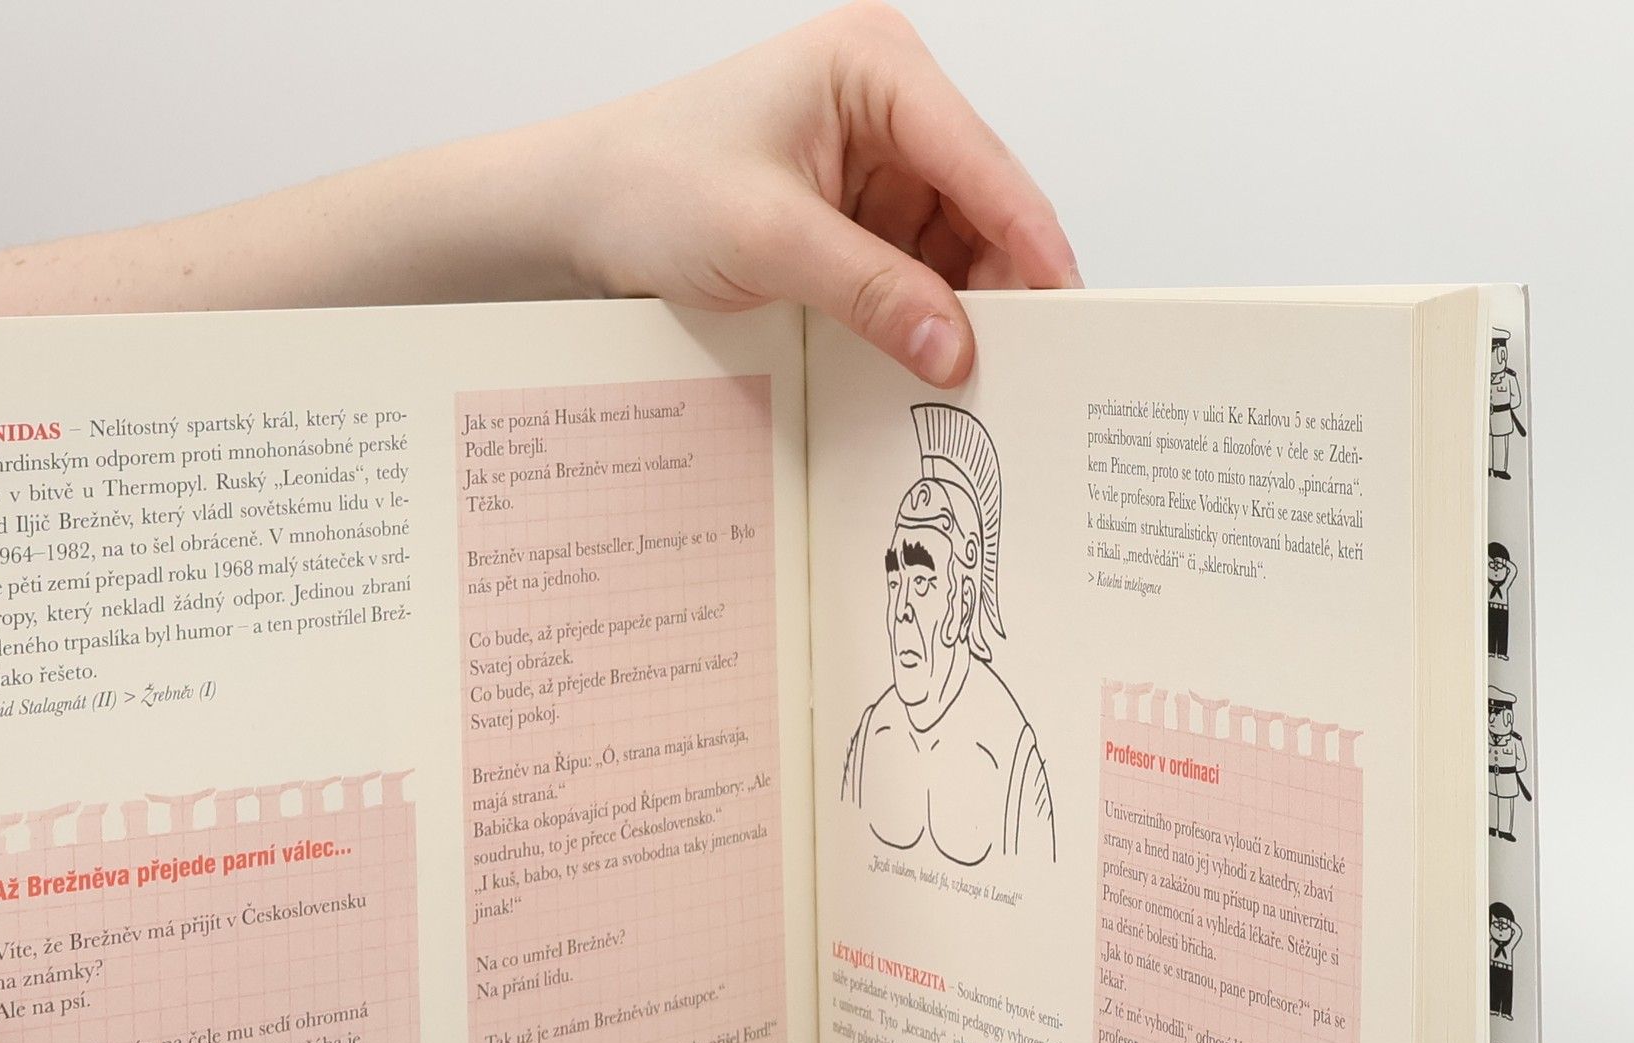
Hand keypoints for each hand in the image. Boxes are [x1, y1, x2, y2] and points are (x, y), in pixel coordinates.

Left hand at [560, 2, 1079, 385]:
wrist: (575, 214)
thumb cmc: (648, 188)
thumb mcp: (768, 241)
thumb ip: (870, 294)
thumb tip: (954, 346)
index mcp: (872, 67)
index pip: (977, 157)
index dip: (1027, 236)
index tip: (1065, 305)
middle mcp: (882, 105)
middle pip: (975, 205)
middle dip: (992, 283)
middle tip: (1018, 365)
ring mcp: (869, 162)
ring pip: (947, 247)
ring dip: (955, 309)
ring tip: (969, 376)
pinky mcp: (849, 216)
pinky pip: (907, 271)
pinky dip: (916, 317)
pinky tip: (923, 362)